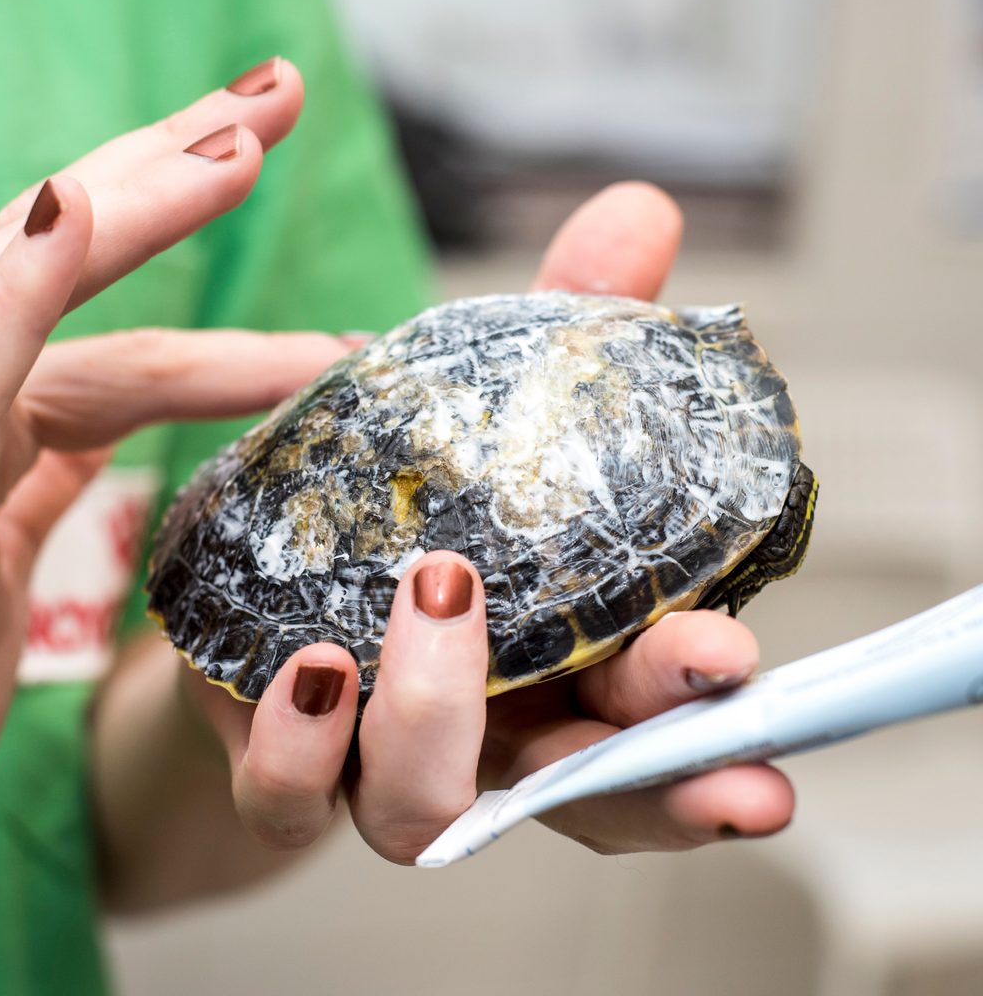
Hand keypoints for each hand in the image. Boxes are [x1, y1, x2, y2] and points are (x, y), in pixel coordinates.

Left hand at [0, 59, 361, 811]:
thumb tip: (56, 202)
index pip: (59, 257)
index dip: (157, 199)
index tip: (252, 151)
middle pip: (80, 256)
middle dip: (180, 172)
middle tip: (274, 104)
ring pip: (114, 354)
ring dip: (218, 322)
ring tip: (312, 314)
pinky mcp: (3, 510)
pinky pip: (96, 428)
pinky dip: (169, 400)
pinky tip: (231, 388)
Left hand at [189, 184, 793, 864]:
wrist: (270, 576)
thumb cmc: (415, 504)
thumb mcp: (500, 416)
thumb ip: (568, 330)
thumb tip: (637, 213)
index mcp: (564, 681)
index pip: (654, 732)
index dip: (714, 725)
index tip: (753, 667)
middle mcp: (486, 739)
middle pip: (580, 791)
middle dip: (648, 747)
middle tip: (698, 655)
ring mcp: (378, 760)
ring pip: (425, 810)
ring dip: (447, 714)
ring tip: (443, 584)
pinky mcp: (282, 760)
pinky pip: (287, 798)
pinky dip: (302, 747)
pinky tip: (313, 664)